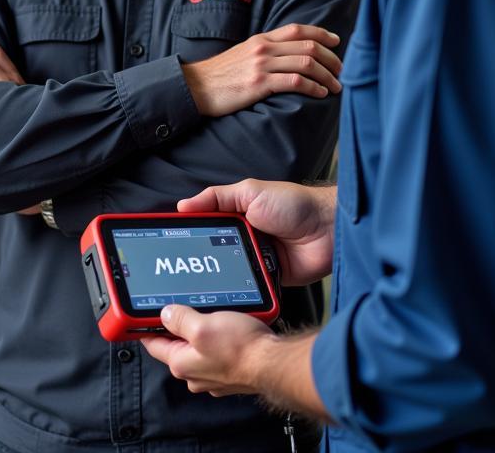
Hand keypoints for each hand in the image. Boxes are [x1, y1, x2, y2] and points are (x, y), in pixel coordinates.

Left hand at [141, 304, 273, 395]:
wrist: (272, 363)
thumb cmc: (240, 348)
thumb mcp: (203, 325)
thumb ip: (181, 319)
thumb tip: (166, 314)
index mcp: (182, 363)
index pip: (154, 344)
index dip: (146, 328)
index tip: (143, 316)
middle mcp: (194, 373)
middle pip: (176, 345)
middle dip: (177, 327)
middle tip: (181, 305)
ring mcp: (213, 375)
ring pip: (197, 348)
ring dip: (200, 332)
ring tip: (208, 313)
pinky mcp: (229, 371)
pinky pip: (215, 352)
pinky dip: (217, 339)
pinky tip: (226, 326)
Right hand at [178, 179, 335, 285]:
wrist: (329, 229)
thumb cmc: (294, 205)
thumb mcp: (251, 193)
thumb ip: (217, 197)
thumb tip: (183, 205)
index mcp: (235, 217)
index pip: (204, 229)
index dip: (186, 237)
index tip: (166, 247)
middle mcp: (242, 240)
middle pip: (211, 256)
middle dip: (196, 265)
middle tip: (173, 278)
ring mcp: (254, 262)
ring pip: (226, 276)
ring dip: (216, 282)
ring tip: (192, 293)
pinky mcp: (267, 281)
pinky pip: (247, 290)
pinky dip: (238, 294)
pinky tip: (223, 301)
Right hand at [182, 24, 341, 117]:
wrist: (195, 87)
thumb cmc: (219, 75)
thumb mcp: (242, 55)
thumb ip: (264, 52)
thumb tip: (286, 56)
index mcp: (261, 39)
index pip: (297, 29)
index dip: (321, 33)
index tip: (336, 41)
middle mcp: (264, 48)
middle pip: (308, 45)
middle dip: (331, 58)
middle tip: (341, 70)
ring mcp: (262, 65)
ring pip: (306, 63)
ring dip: (327, 75)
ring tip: (336, 86)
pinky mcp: (259, 84)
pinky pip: (296, 82)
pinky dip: (314, 87)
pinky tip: (321, 93)